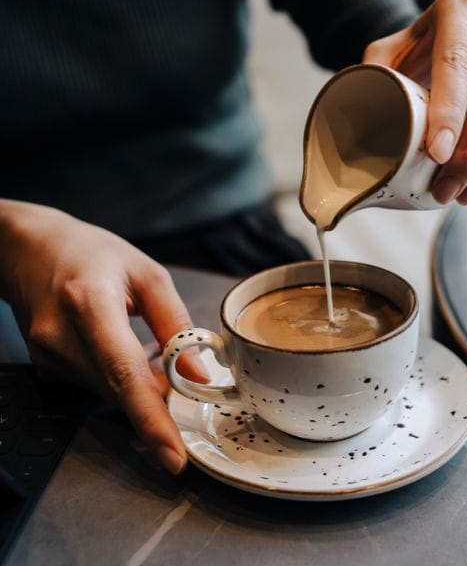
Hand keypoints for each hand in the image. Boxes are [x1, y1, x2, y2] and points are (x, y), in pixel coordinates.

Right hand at [0, 200, 205, 473]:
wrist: (29, 248)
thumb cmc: (92, 254)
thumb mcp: (148, 275)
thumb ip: (176, 323)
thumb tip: (199, 374)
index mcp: (89, 304)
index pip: (124, 374)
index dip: (151, 420)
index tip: (173, 456)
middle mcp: (61, 336)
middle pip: (120, 392)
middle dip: (157, 400)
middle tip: (184, 383)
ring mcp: (48, 355)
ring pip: (110, 393)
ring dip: (138, 384)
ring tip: (144, 343)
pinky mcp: (46, 367)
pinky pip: (96, 386)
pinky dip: (118, 378)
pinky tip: (121, 347)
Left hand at [363, 0, 466, 204]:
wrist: (459, 34)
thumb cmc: (419, 50)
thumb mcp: (391, 53)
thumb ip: (374, 79)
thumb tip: (356, 127)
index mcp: (459, 7)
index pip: (457, 63)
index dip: (449, 112)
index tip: (435, 154)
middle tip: (446, 189)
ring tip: (464, 196)